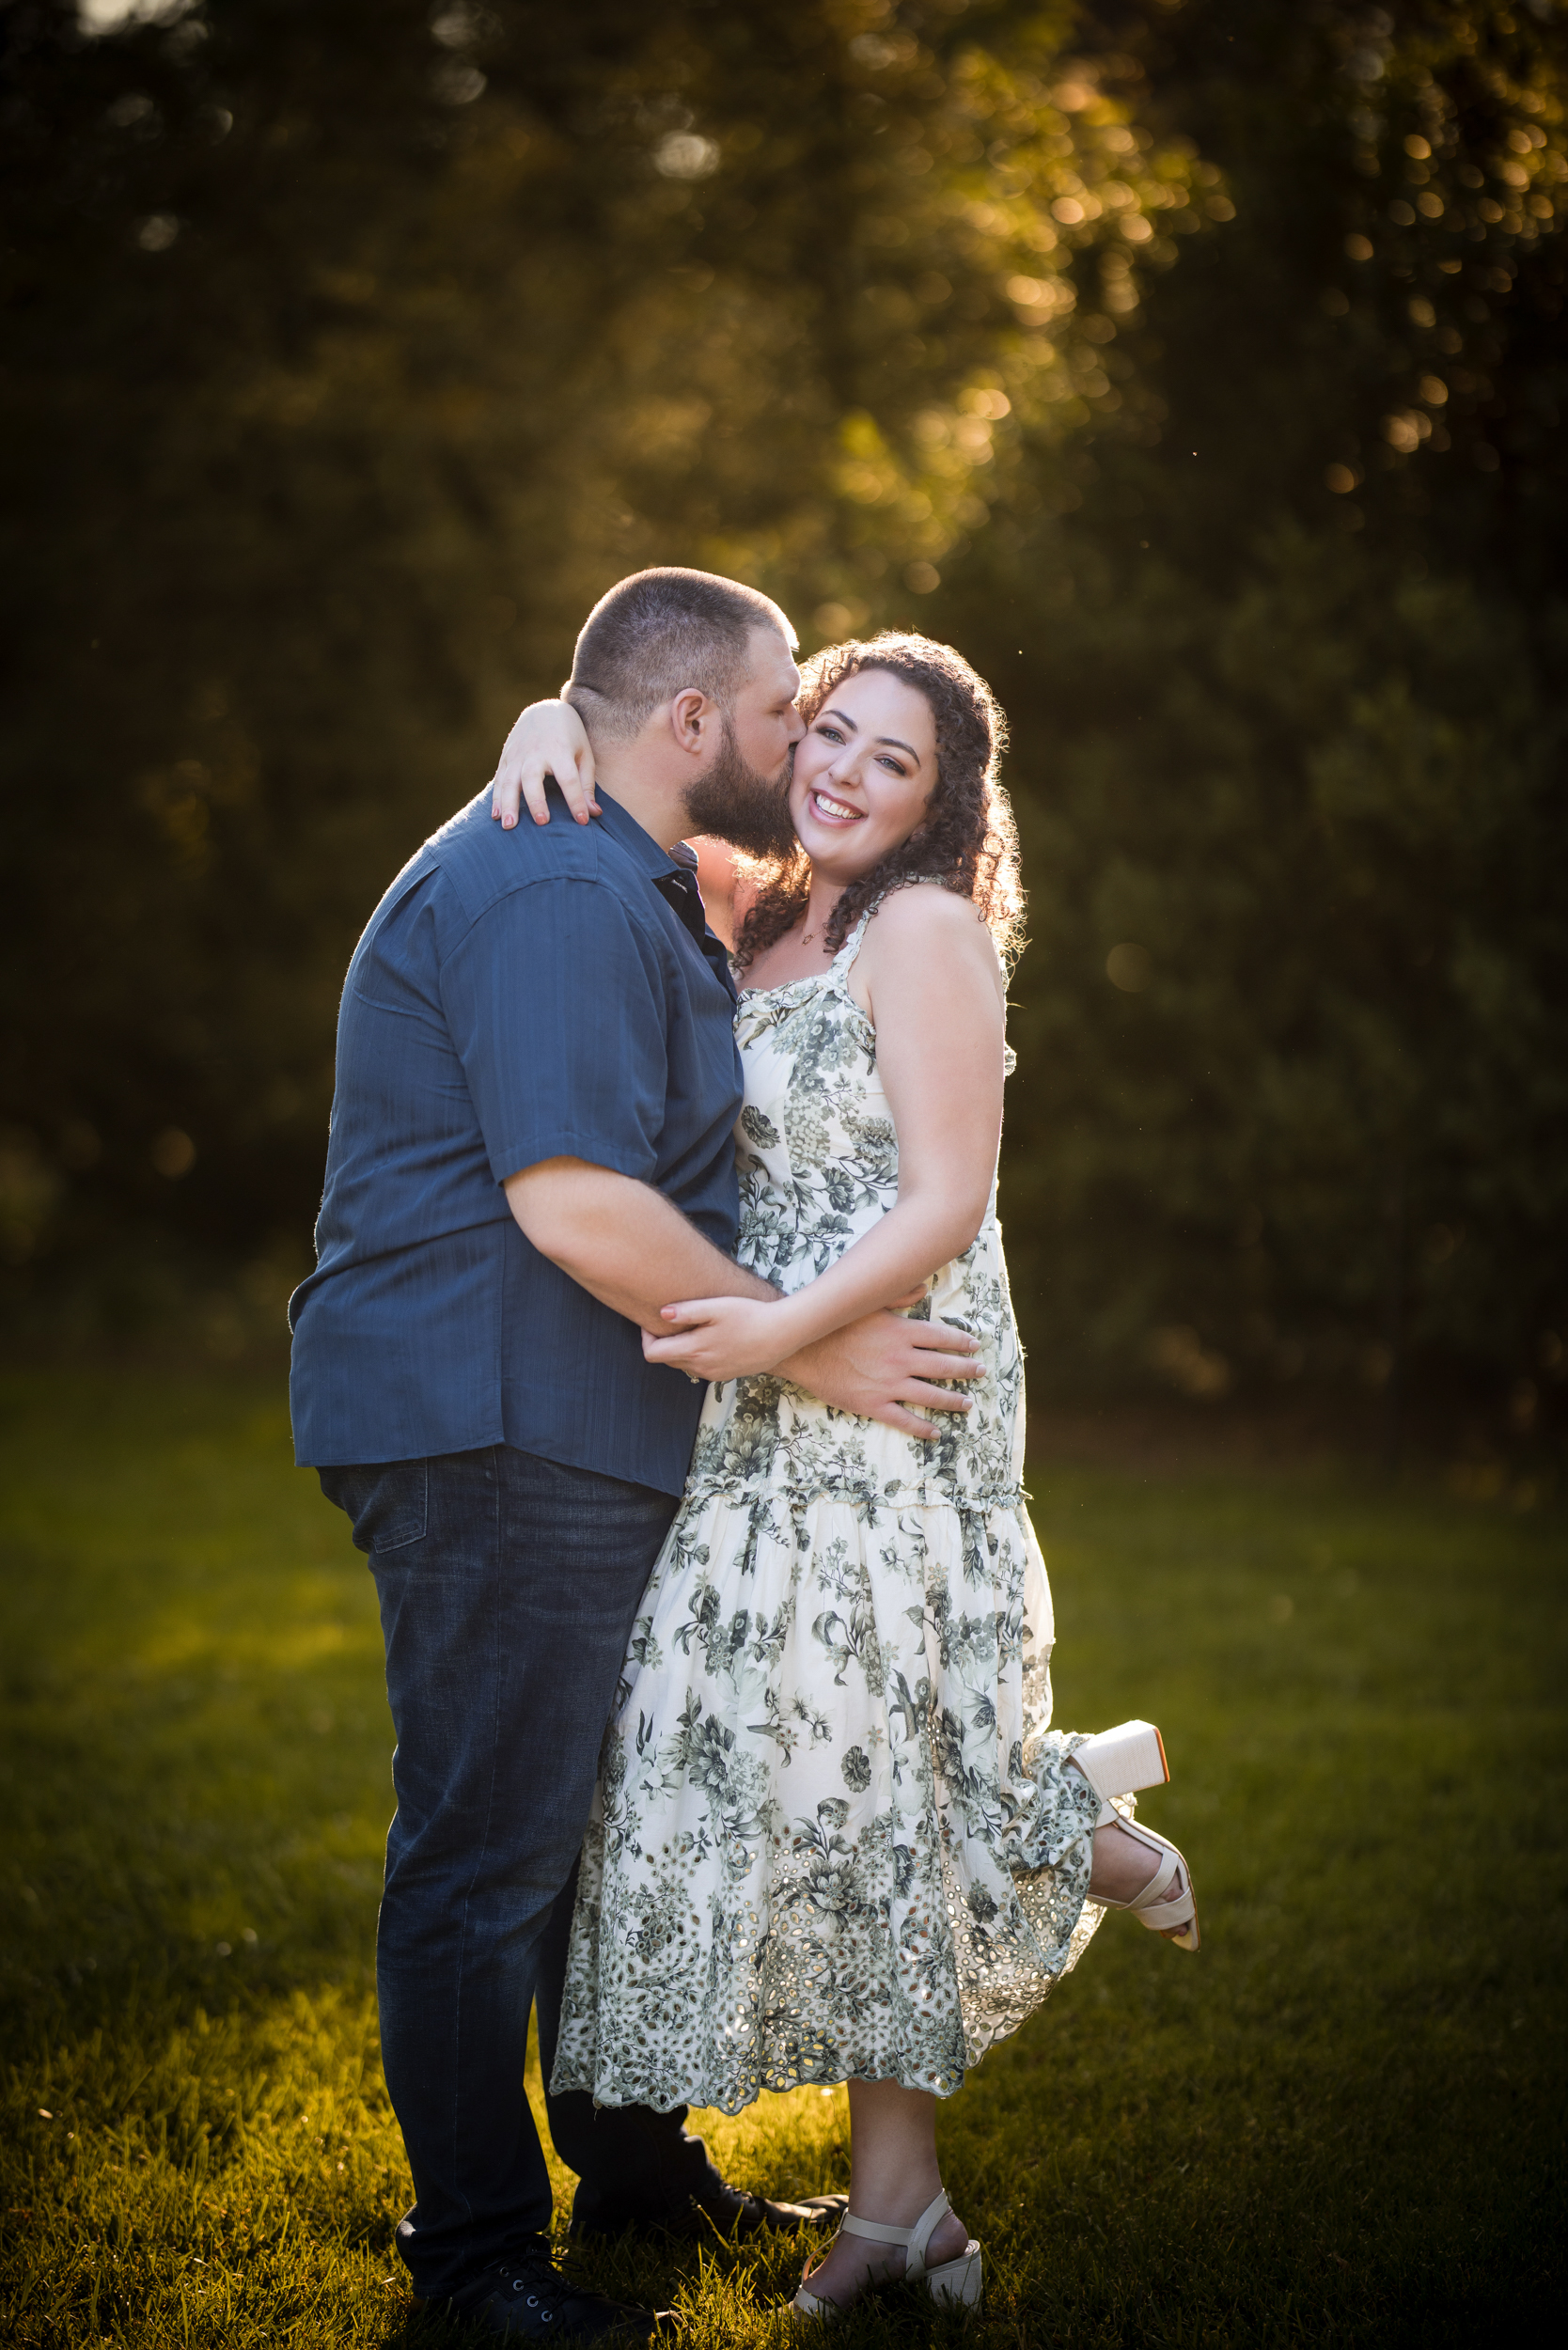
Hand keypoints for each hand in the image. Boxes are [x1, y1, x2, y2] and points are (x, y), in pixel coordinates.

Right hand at [489, 699, 598, 828]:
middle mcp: (536, 752)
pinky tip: (496, 816)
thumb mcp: (584, 755)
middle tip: (541, 823)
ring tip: (509, 826)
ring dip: (508, 804)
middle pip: (533, 778)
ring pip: (510, 781)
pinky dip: (496, 798)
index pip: (569, 779)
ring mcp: (518, 754)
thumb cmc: (570, 738)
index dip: (576, 801)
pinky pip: (499, 780)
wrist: (544, 710)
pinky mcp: (506, 757)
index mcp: (560, 750)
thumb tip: (594, 814)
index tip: (582, 821)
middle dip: (537, 801)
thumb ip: (587, 785)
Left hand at [642, 1295, 790, 1384]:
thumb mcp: (716, 1307)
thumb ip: (686, 1311)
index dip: (646, 1337)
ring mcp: (713, 1374)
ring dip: (680, 1348)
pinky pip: (700, 1368)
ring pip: (683, 1364)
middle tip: (671, 1321)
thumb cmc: (749, 1316)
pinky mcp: (725, 1375)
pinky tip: (710, 1337)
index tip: (652, 1320)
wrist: (782, 1334)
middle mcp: (700, 1368)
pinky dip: (696, 1354)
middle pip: (666, 1360)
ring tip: (692, 1327)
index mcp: (694, 1351)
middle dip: (662, 1342)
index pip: (653, 1354)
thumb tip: (661, 1314)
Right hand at [776, 1306, 982, 1438]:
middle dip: (966, 1371)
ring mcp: (889, 1385)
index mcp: (901, 1333)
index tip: (974, 1345)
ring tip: (966, 1404)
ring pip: (931, 1396)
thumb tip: (923, 1288)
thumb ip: (898, 1295)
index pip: (942, 1337)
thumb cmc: (833, 1323)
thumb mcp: (867, 1303)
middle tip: (980, 1373)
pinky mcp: (873, 1404)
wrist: (803, 1348)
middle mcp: (901, 1359)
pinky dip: (922, 1428)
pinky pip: (904, 1420)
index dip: (961, 1342)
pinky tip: (936, 1432)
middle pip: (944, 1367)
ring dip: (952, 1401)